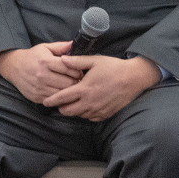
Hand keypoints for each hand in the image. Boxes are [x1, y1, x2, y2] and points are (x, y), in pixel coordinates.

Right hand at [0, 43, 81, 105]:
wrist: (13, 68)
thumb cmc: (32, 57)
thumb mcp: (45, 47)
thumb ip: (60, 47)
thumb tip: (74, 44)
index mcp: (45, 61)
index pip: (69, 68)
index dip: (78, 71)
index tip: (80, 71)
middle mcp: (42, 75)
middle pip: (68, 83)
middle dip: (76, 82)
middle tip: (77, 80)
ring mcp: (39, 87)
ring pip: (62, 93)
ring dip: (69, 91)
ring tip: (70, 86)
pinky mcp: (37, 97)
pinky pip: (54, 99)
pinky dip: (60, 97)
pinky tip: (60, 91)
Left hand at [43, 54, 161, 119]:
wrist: (133, 78)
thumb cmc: (113, 67)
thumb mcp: (94, 61)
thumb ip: (76, 62)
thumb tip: (61, 59)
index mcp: (85, 89)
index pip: (62, 98)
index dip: (51, 101)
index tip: (45, 102)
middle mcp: (90, 102)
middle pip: (68, 111)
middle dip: (61, 107)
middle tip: (61, 101)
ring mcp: (98, 109)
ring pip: (79, 115)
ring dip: (74, 110)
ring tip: (75, 101)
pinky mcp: (105, 114)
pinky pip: (90, 118)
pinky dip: (86, 113)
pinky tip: (87, 105)